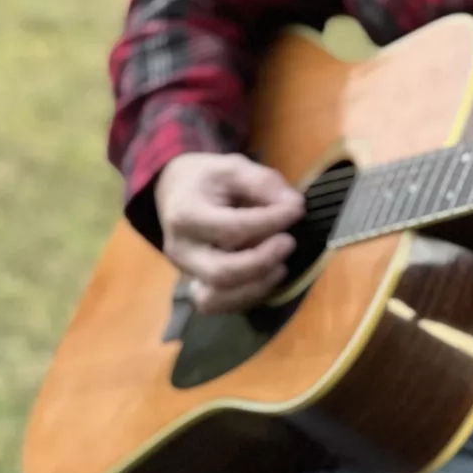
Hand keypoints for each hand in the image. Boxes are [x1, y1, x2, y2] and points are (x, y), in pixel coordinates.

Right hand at [155, 153, 304, 313]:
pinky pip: (220, 305)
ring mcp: (187, 273)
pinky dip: (249, 296)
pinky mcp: (197, 285)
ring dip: (257, 286)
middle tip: (289, 242)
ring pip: (218, 298)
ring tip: (281, 265)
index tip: (296, 210)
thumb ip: (262, 183)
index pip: (231, 227)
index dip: (270, 221)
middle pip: (221, 273)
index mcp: (185, 215)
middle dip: (262, 261)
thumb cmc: (208, 180)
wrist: (176, 192)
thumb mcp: (233, 167)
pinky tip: (269, 275)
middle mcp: (181, 250)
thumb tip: (293, 205)